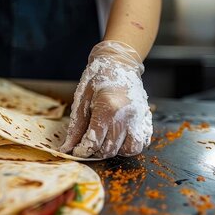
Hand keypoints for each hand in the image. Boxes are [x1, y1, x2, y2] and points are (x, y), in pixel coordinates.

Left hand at [59, 40, 151, 158]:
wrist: (118, 63)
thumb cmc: (97, 78)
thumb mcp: (82, 99)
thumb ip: (76, 126)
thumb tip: (67, 147)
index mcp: (107, 107)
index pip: (94, 141)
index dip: (82, 150)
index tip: (77, 150)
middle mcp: (126, 115)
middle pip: (110, 149)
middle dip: (96, 151)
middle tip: (88, 144)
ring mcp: (139, 117)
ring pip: (129, 150)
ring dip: (115, 151)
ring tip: (105, 141)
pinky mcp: (146, 118)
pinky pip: (142, 142)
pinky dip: (130, 145)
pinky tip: (119, 138)